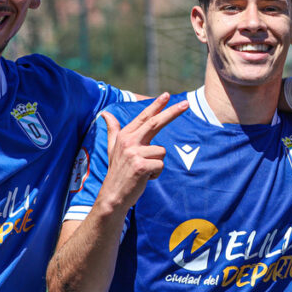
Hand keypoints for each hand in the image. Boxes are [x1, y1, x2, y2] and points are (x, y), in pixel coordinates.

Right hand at [98, 94, 187, 210]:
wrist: (113, 195)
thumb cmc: (117, 172)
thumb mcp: (113, 149)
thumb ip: (113, 130)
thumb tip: (105, 114)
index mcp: (125, 136)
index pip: (144, 117)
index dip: (156, 106)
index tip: (167, 95)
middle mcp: (129, 142)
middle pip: (155, 123)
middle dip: (172, 112)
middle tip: (187, 104)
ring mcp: (134, 153)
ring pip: (162, 152)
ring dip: (157, 164)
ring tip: (144, 171)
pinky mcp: (141, 166)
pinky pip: (160, 165)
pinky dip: (156, 174)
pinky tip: (144, 178)